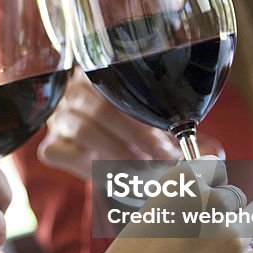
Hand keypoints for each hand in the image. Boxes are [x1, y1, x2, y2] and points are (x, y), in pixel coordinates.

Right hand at [23, 161, 252, 252]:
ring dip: (246, 225)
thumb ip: (173, 207)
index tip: (208, 187)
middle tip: (198, 240)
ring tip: (226, 247)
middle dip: (220, 212)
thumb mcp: (139, 225)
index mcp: (179, 186)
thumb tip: (200, 203)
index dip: (208, 180)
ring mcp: (234, 238)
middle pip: (232, 196)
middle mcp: (210, 204)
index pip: (210, 166)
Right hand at [38, 72, 179, 179]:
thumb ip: (165, 125)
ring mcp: (57, 119)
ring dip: (119, 154)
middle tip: (163, 158)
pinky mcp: (50, 147)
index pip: (117, 86)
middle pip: (101, 108)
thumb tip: (202, 149)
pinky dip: (95, 169)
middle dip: (138, 137)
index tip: (171, 141)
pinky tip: (116, 177)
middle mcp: (71, 91)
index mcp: (97, 74)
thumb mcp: (147, 120)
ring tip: (144, 170)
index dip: (144, 115)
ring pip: (85, 131)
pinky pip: (70, 156)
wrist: (105, 154)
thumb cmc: (130, 131)